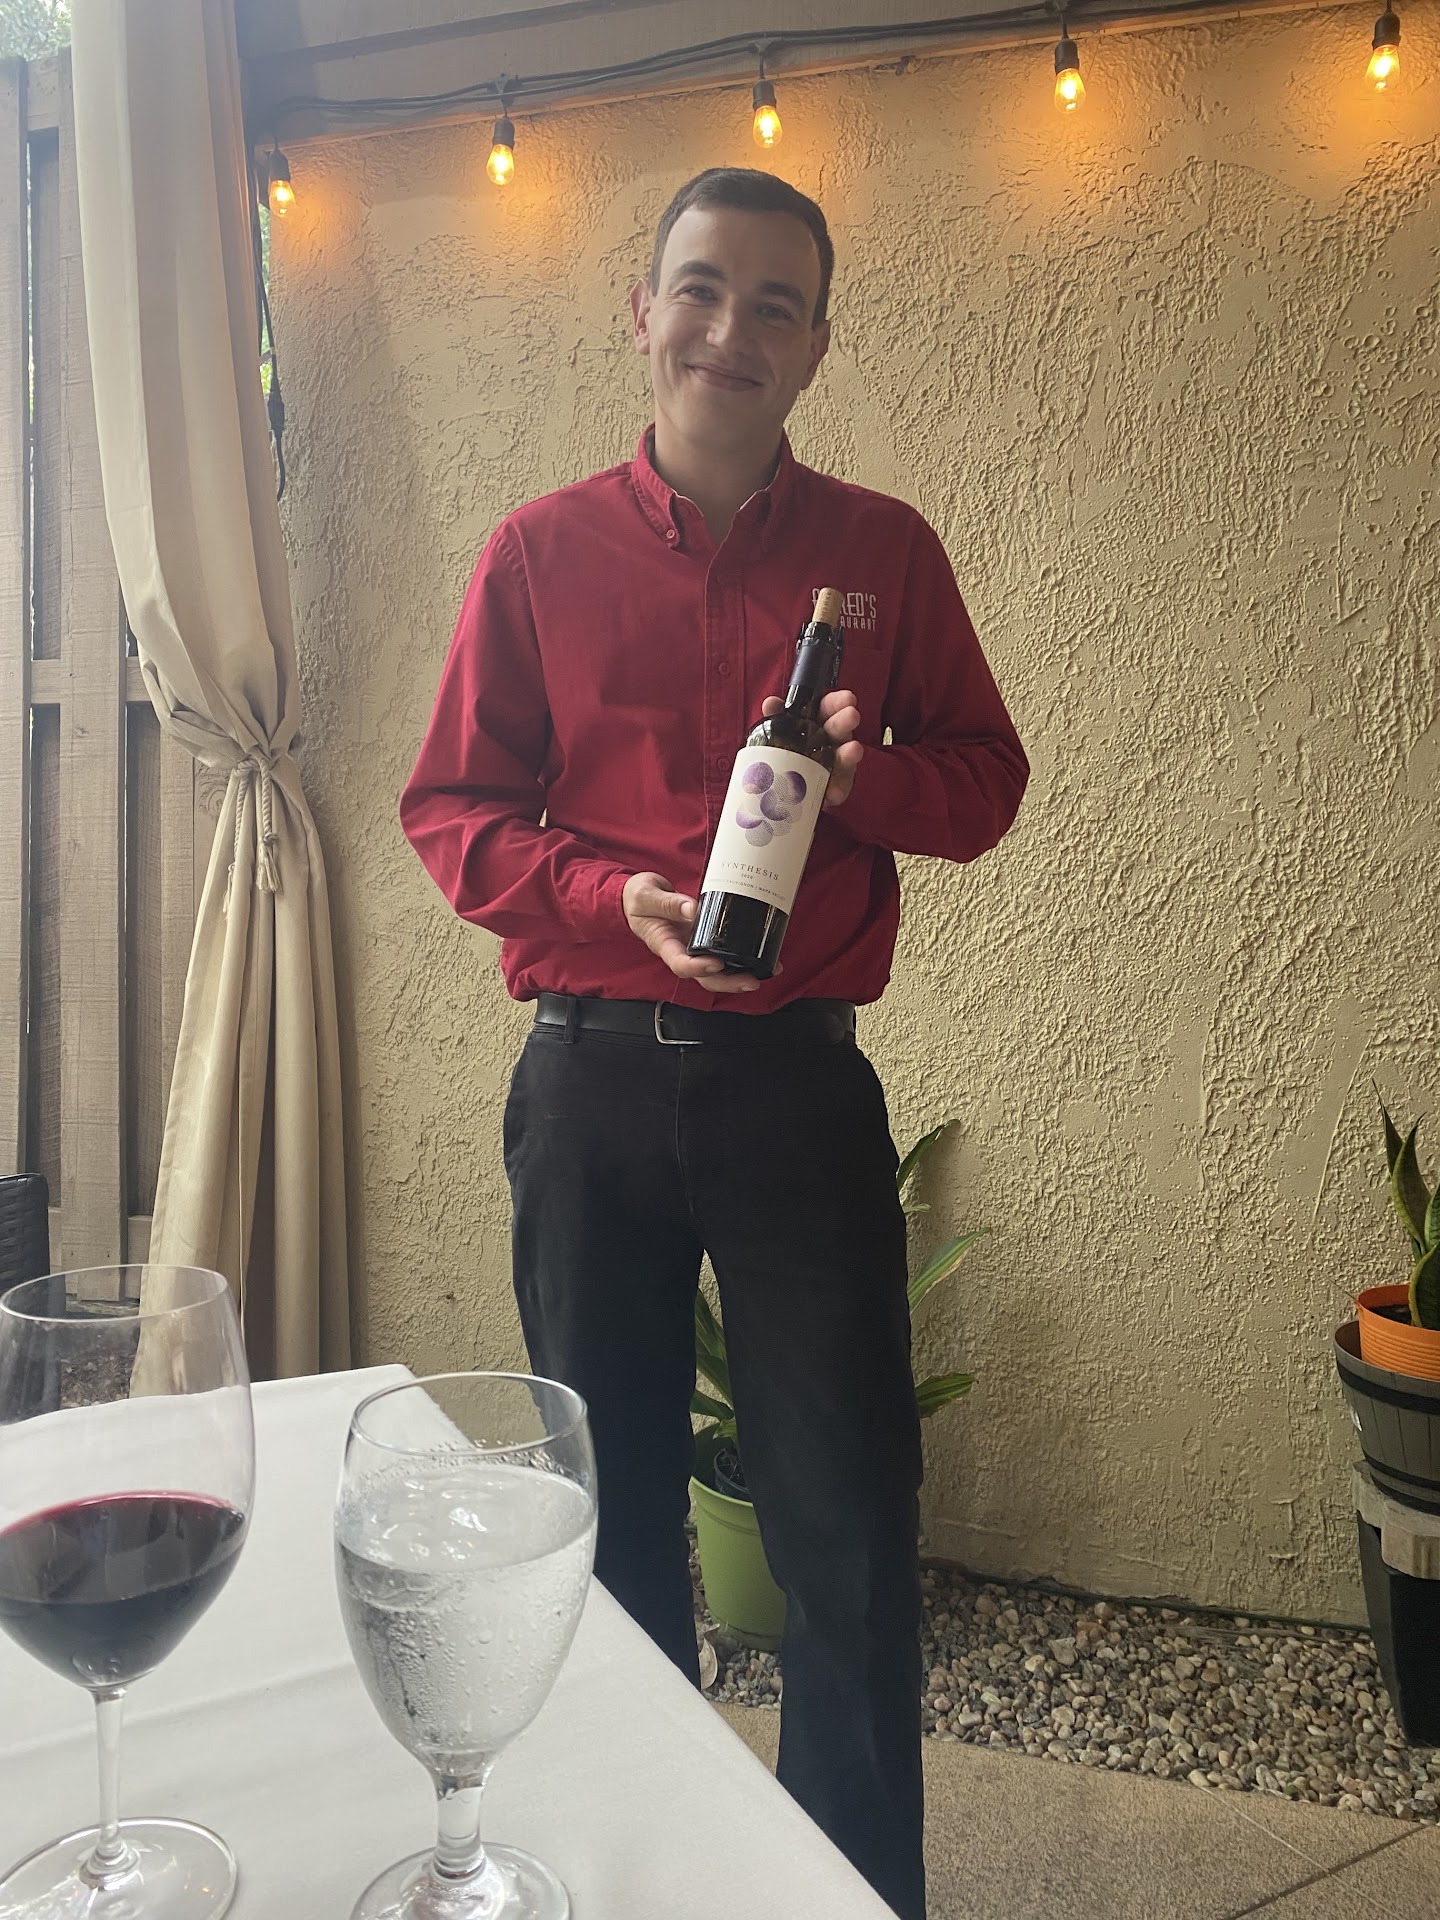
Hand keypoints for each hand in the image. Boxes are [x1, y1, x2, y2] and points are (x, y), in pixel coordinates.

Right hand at [622, 872, 762, 993]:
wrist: (637, 898)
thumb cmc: (638, 899)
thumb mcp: (646, 896)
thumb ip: (668, 903)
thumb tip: (693, 909)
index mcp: (664, 944)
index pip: (680, 964)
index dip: (698, 968)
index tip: (715, 964)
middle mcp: (682, 951)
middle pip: (705, 977)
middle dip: (728, 982)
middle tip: (751, 981)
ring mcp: (695, 947)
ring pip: (718, 972)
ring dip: (740, 975)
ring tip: (766, 972)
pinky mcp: (705, 940)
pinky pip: (724, 954)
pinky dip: (743, 959)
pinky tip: (763, 958)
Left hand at [761, 688, 862, 805]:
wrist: (784, 792)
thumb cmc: (787, 755)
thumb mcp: (779, 733)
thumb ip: (777, 717)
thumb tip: (770, 703)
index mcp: (817, 723)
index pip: (829, 707)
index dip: (839, 701)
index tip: (847, 698)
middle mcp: (831, 741)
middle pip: (839, 729)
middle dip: (845, 722)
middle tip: (851, 716)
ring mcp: (836, 766)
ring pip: (845, 758)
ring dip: (849, 754)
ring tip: (853, 750)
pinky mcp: (835, 788)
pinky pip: (838, 789)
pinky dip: (837, 790)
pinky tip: (834, 792)